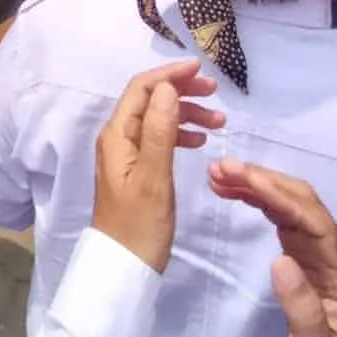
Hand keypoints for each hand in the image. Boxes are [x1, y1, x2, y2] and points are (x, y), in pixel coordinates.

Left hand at [91, 61, 223, 272]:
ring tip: (219, 122)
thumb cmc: (140, 224)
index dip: (170, 74)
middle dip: (181, 91)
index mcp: (117, 135)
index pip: (141, 89)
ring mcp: (126, 154)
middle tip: (216, 94)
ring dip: (185, 113)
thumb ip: (160, 130)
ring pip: (157, 119)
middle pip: (149, 100)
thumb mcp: (154, 176)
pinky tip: (200, 140)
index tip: (201, 69)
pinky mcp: (136, 169)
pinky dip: (180, 133)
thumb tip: (166, 88)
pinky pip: (158, 139)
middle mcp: (118, 138)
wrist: (124, 267)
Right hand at [208, 159, 336, 336]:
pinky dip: (260, 205)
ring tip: (219, 176)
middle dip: (264, 181)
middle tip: (220, 168)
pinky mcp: (307, 265)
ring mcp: (323, 260)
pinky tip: (238, 195)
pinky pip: (285, 224)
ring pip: (293, 210)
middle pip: (304, 206)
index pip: (314, 221)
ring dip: (258, 188)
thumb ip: (304, 310)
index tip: (241, 176)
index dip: (278, 194)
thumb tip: (280, 259)